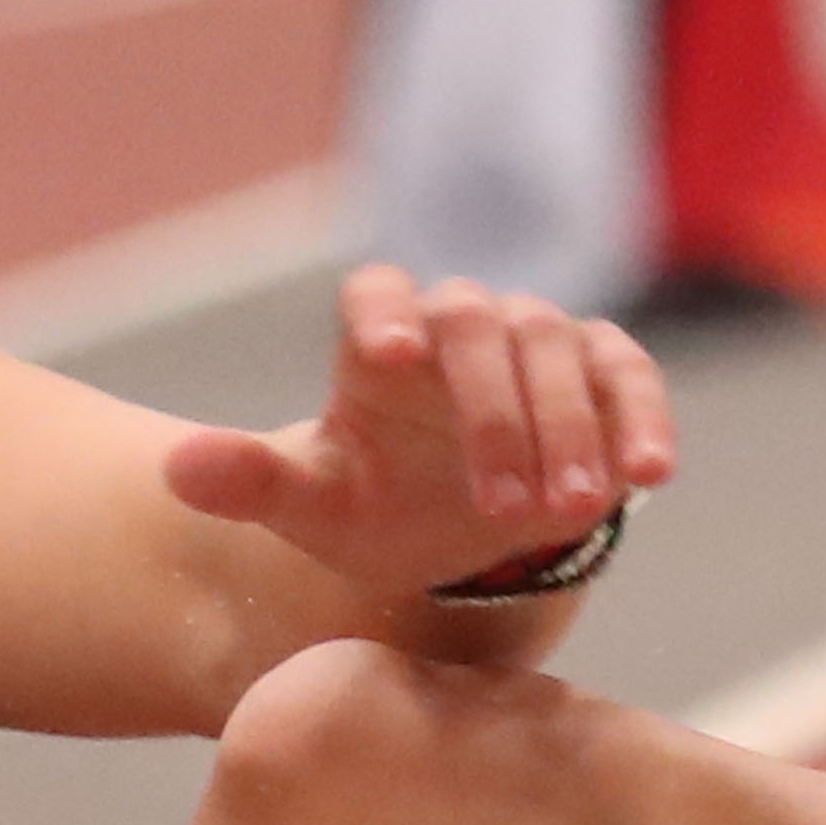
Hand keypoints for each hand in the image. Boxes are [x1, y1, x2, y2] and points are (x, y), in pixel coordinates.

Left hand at [161, 264, 674, 601]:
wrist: (454, 533)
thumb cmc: (376, 507)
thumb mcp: (312, 509)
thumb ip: (250, 484)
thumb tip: (176, 469)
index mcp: (381, 337)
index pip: (377, 291)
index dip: (383, 313)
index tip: (386, 356)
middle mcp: (461, 323)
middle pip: (482, 326)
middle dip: (496, 413)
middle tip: (506, 503)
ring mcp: (539, 339)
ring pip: (559, 348)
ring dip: (568, 428)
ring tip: (565, 510)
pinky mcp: (605, 371)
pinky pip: (630, 376)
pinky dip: (642, 419)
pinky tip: (649, 475)